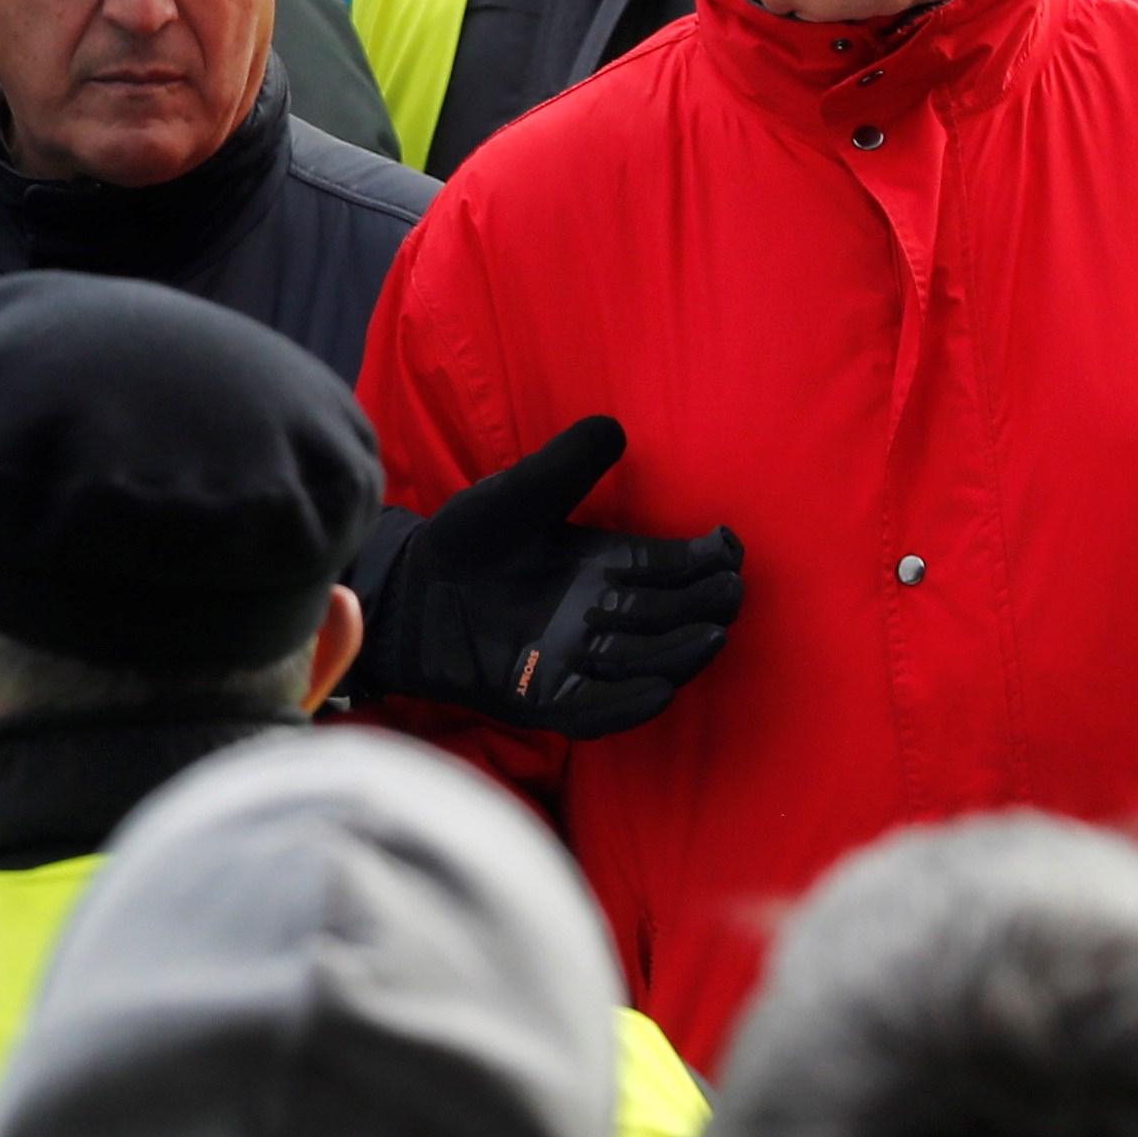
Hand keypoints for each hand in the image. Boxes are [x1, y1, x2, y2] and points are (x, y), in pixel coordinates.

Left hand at [360, 416, 741, 741]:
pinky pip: (594, 708)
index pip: (667, 566)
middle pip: (667, 615)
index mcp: (602, 566)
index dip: (702, 560)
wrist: (406, 592)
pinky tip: (659, 689)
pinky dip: (628, 702)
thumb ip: (564, 466)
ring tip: (713, 636)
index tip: (729, 547)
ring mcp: (573, 660)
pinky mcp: (543, 697)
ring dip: (679, 653)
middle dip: (703, 606)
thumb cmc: (466, 539)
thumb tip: (614, 428)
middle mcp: (597, 616)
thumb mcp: (517, 496)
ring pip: (643, 662)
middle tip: (731, 594)